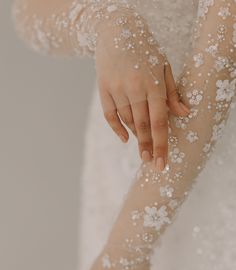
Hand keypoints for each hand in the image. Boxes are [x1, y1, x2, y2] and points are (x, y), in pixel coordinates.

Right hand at [95, 9, 189, 170]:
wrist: (116, 30)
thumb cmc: (146, 51)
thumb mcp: (164, 67)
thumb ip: (172, 93)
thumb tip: (183, 114)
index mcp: (153, 83)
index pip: (159, 121)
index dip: (161, 144)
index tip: (162, 163)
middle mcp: (134, 87)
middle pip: (142, 125)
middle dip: (147, 147)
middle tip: (151, 163)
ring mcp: (116, 88)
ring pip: (127, 120)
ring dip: (135, 135)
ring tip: (142, 146)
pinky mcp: (103, 88)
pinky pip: (109, 115)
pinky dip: (117, 128)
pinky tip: (125, 139)